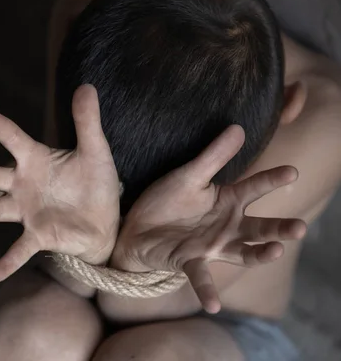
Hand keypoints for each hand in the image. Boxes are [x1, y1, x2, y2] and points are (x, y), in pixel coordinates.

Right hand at [0, 85, 120, 282]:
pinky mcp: (39, 235)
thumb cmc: (96, 184)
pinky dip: (7, 262)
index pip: (14, 139)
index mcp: (37, 160)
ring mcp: (28, 211)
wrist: (106, 221)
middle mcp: (25, 185)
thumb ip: (87, 121)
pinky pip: (20, 249)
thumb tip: (86, 86)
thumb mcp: (96, 150)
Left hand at [113, 125, 306, 312]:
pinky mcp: (189, 260)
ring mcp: (210, 246)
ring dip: (259, 255)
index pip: (254, 188)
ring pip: (241, 252)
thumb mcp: (188, 175)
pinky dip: (208, 290)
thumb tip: (238, 127)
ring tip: (275, 252)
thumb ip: (213, 156)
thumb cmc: (164, 201)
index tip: (292, 171)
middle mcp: (226, 226)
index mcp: (227, 201)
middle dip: (280, 229)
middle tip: (300, 228)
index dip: (272, 181)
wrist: (135, 226)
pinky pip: (201, 276)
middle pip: (259, 227)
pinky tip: (213, 306)